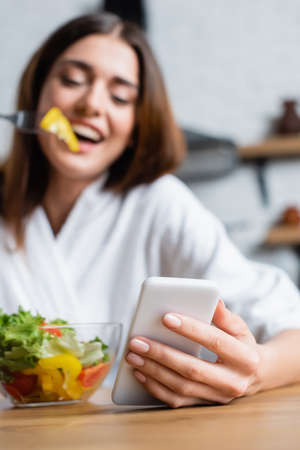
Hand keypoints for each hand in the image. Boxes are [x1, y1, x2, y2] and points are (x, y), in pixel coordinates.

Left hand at [126, 300, 264, 407]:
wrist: (258, 376)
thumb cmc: (243, 345)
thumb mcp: (240, 328)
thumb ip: (224, 315)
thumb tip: (212, 299)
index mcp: (245, 358)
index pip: (215, 341)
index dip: (191, 329)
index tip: (165, 317)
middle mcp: (233, 382)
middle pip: (192, 369)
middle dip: (162, 354)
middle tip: (137, 341)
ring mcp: (218, 397)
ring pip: (181, 387)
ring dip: (153, 371)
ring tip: (133, 355)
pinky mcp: (205, 405)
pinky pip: (177, 401)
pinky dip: (155, 387)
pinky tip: (140, 372)